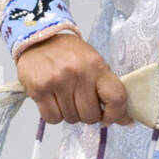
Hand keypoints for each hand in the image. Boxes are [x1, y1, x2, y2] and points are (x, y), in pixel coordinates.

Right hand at [15, 34, 134, 126]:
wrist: (36, 39)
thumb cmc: (68, 53)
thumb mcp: (92, 62)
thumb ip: (106, 87)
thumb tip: (122, 119)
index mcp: (96, 65)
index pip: (116, 97)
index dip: (117, 114)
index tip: (112, 118)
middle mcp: (78, 73)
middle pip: (91, 115)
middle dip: (89, 115)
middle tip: (83, 104)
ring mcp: (57, 82)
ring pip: (72, 119)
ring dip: (71, 114)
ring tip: (66, 97)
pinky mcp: (39, 90)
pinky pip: (53, 118)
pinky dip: (55, 115)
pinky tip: (54, 101)